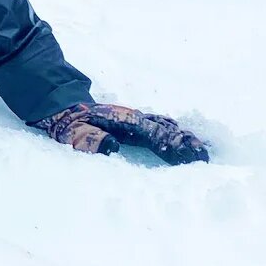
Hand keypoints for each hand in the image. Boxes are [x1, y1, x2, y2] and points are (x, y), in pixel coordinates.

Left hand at [33, 102, 208, 164]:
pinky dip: (175, 135)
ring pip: (165, 127)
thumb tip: (112, 146)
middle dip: (185, 142)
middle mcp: (134, 118)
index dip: (172, 143)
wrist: (61, 107)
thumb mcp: (74, 133)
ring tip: (200, 154)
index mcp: (123, 120)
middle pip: (165, 128)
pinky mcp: (134, 124)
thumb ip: (90, 140)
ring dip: (183, 139)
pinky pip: (159, 127)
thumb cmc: (69, 124)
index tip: (190, 155)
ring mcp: (135, 119)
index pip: (153, 132)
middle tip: (204, 159)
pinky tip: (184, 145)